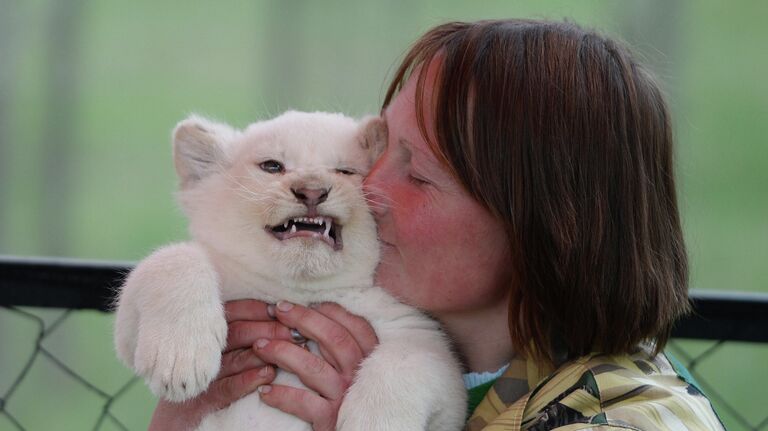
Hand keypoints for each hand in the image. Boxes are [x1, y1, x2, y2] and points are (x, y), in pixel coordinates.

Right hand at [148, 300, 296, 430]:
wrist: (169, 426)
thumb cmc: (201, 385)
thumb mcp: (215, 357)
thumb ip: (237, 338)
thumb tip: (274, 319)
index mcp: (202, 336)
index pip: (230, 314)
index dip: (255, 309)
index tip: (279, 309)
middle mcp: (197, 353)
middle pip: (235, 333)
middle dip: (266, 329)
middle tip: (291, 331)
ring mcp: (196, 378)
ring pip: (232, 358)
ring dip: (263, 352)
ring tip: (287, 349)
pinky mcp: (197, 403)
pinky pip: (224, 389)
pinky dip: (247, 380)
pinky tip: (267, 374)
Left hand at [253, 301, 378, 430]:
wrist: (355, 430)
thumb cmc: (346, 393)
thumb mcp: (351, 365)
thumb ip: (340, 343)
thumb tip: (312, 310)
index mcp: (368, 357)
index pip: (353, 325)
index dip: (326, 310)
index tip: (296, 304)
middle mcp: (359, 374)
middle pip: (334, 338)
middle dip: (303, 319)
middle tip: (277, 310)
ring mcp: (346, 395)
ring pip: (314, 368)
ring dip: (283, 352)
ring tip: (260, 346)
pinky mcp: (331, 418)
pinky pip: (304, 403)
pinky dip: (282, 395)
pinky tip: (264, 390)